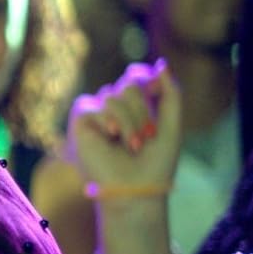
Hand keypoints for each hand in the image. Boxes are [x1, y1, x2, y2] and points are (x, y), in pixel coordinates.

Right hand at [65, 59, 180, 191]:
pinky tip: (113, 136)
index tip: (157, 91)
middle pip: (129, 85)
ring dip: (130, 121)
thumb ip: (170, 95)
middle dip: (142, 110)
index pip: (136, 76)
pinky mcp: (80, 124)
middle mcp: (114, 109)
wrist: (137, 189)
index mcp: (134, 108)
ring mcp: (97, 116)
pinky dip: (110, 121)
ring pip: (114, 96)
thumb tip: (161, 64)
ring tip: (133, 145)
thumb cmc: (155, 164)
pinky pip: (96, 106)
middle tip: (146, 137)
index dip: (147, 78)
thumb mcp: (171, 126)